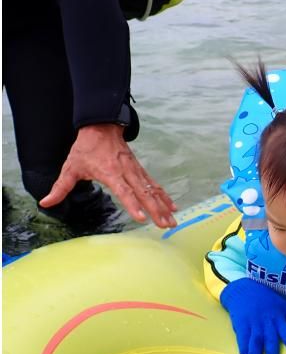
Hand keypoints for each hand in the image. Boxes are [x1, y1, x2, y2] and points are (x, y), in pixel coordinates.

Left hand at [38, 124, 176, 227]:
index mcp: (111, 173)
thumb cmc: (86, 148)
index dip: (133, 205)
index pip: (124, 191)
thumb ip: (60, 187)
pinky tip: (172, 206)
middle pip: (144, 193)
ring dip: (163, 206)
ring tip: (172, 221)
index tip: (142, 218)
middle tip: (166, 225)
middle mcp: (127, 172)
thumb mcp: (71, 167)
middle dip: (156, 210)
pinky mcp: (140, 171)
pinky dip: (164, 196)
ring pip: (153, 190)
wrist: (102, 127)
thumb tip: (46, 203)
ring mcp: (136, 171)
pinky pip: (155, 185)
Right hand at [221, 277, 285, 353]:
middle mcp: (266, 322)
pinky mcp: (241, 325)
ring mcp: (253, 324)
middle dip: (271, 350)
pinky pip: (242, 339)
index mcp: (277, 317)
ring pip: (255, 340)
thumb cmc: (265, 298)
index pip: (284, 328)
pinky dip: (243, 348)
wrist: (243, 290)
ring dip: (255, 353)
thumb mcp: (282, 304)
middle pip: (269, 337)